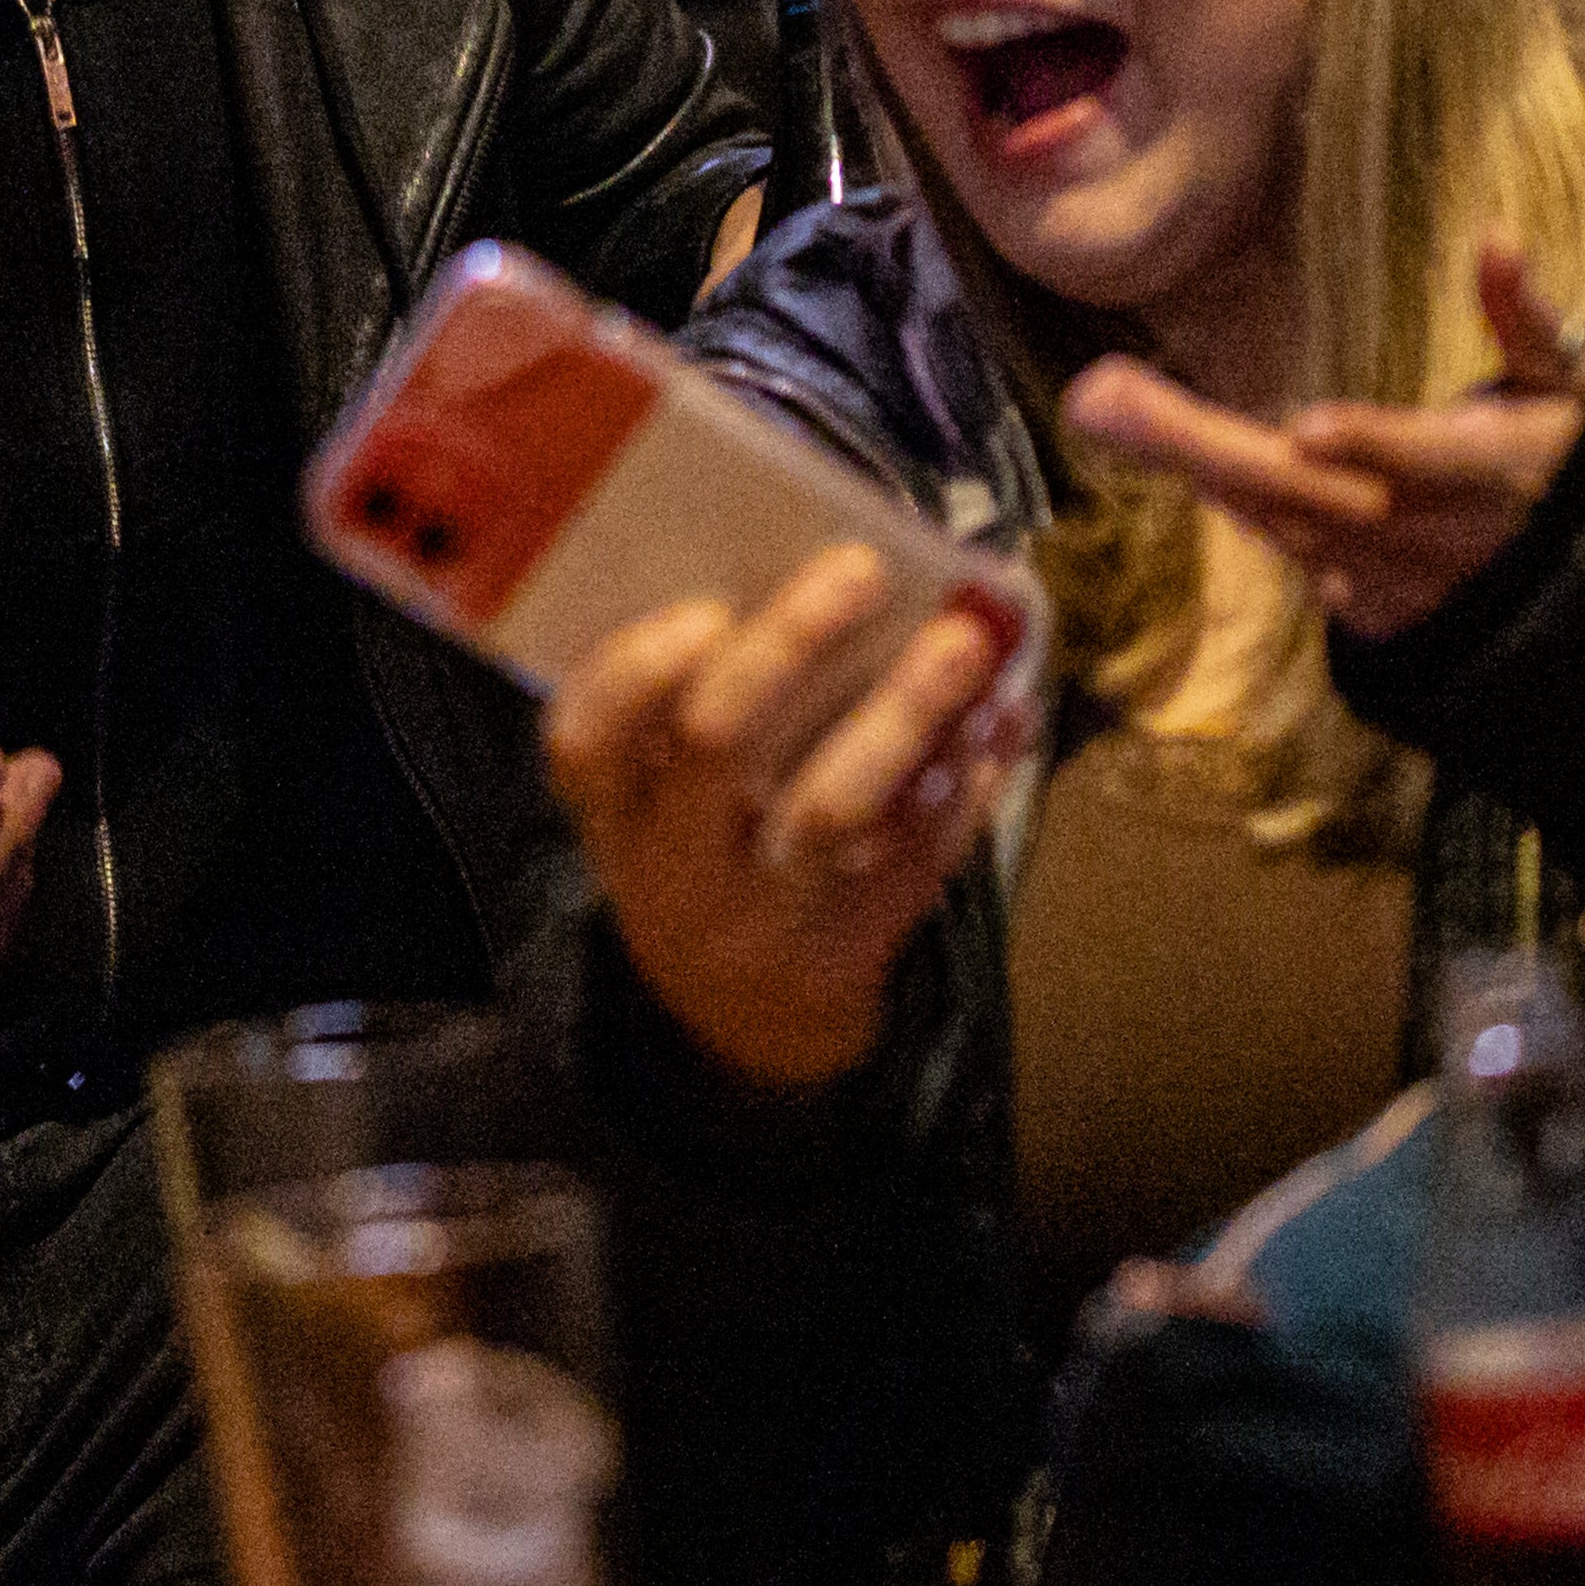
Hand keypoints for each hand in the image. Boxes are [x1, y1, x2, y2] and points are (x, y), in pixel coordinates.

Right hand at [546, 549, 1032, 1094]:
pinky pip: (910, 862)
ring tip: (965, 641)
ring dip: (905, 711)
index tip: (707, 606)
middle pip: (716, 745)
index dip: (637, 672)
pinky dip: (961, 786)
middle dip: (791, 645)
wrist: (743, 1021)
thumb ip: (699, 703)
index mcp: (614, 809)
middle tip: (861, 569)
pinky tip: (1000, 722)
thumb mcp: (663, 799)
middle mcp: (671, 866)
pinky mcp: (843, 956)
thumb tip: (813, 564)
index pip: (584, 742)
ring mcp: (757, 920)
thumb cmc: (708, 852)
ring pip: (829, 806)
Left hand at [1065, 242, 1584, 645]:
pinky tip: (1185, 458)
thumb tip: (1497, 237)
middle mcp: (1437, 536)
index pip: (1428, 459)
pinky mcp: (1370, 610)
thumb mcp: (1573, 384)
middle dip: (1200, 447)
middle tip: (1102, 397)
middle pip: (1309, 494)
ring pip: (1282, 525)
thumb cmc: (1579, 459)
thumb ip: (1526, 318)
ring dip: (1195, 469)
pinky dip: (1244, 506)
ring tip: (1111, 404)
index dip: (1373, 444)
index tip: (1306, 427)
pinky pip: (1291, 554)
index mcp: (1496, 472)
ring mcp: (1398, 583)